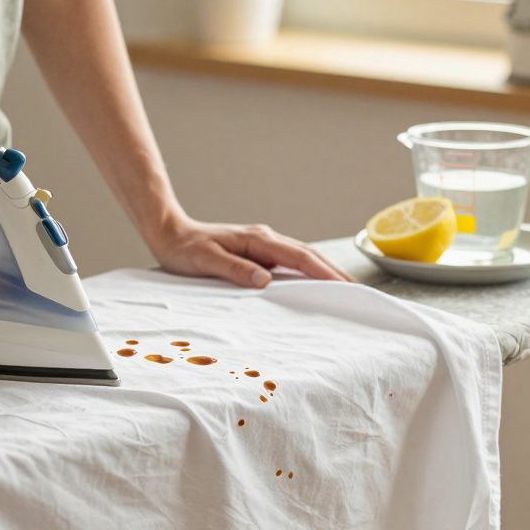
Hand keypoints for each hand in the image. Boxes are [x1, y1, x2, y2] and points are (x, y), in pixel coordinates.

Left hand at [148, 216, 353, 287]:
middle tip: (359, 293)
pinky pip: (289, 263)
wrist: (170, 235)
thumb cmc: (185, 250)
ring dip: (324, 273)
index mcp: (258, 239)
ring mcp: (263, 245)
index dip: (324, 273)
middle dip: (334, 274)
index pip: (299, 257)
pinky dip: (307, 273)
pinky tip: (314, 287)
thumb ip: (235, 269)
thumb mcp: (206, 261)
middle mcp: (265, 239)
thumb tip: (265, 280)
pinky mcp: (258, 253)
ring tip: (345, 292)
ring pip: (302, 258)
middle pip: (309, 256)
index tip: (345, 287)